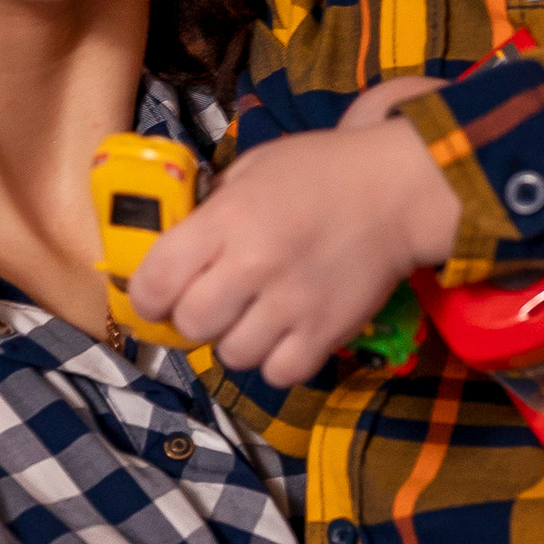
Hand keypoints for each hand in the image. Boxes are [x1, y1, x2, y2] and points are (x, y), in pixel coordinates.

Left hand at [125, 120, 458, 386]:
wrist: (398, 190)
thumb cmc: (321, 172)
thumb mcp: (251, 170)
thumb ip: (211, 210)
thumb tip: (175, 249)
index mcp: (227, 220)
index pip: (156, 280)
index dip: (145, 297)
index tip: (155, 296)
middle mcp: (254, 266)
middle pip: (190, 325)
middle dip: (191, 318)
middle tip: (210, 302)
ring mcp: (291, 304)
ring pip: (232, 355)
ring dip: (235, 340)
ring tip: (253, 316)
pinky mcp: (325, 332)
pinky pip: (279, 373)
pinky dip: (275, 361)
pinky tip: (283, 334)